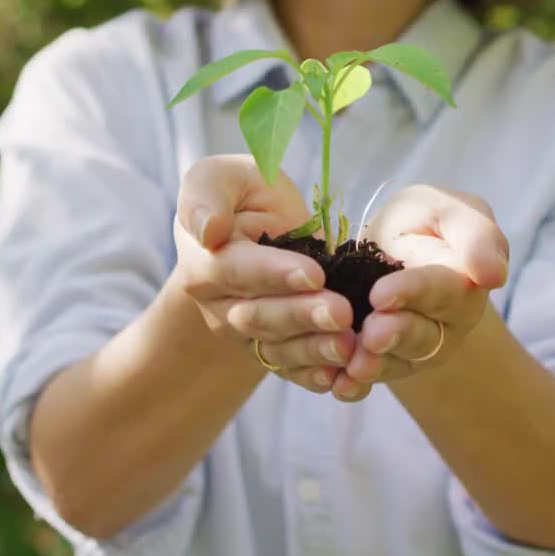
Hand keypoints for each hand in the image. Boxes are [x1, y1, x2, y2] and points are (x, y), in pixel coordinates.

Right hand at [173, 155, 354, 393]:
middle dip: (303, 316)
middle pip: (260, 316)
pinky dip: (317, 377)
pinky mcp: (275, 350)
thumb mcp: (224, 177)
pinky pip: (293, 370)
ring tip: (350, 346)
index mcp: (204, 262)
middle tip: (342, 312)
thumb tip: (208, 230)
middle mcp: (221, 305)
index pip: (235, 271)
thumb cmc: (243, 196)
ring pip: (278, 349)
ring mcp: (247, 334)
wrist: (260, 228)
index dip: (273, 275)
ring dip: (315, 350)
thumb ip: (206, 194)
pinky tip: (343, 379)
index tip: (314, 273)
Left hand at [331, 184, 509, 400]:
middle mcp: (444, 324)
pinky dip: (354, 385)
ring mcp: (415, 348)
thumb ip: (475, 234)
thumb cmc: (424, 222)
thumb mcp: (446, 210)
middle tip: (371, 334)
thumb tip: (492, 274)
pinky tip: (339, 387)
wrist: (391, 245)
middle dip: (395, 335)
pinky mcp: (385, 363)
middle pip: (422, 335)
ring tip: (354, 366)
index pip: (442, 290)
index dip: (413, 293)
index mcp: (464, 284)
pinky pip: (371, 378)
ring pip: (398, 362)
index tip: (382, 294)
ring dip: (375, 365)